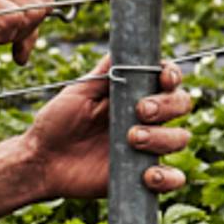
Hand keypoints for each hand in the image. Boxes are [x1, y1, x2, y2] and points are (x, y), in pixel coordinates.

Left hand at [19, 58, 198, 198]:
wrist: (41, 159)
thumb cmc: (57, 122)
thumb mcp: (79, 91)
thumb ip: (105, 71)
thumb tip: (127, 45)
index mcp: (134, 95)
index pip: (168, 80)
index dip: (172, 76)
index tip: (163, 78)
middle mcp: (146, 119)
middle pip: (181, 105)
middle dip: (167, 105)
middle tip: (140, 111)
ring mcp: (147, 148)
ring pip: (179, 138)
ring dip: (163, 137)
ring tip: (132, 139)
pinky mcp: (142, 176)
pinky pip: (173, 178)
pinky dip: (169, 177)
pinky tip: (148, 175)